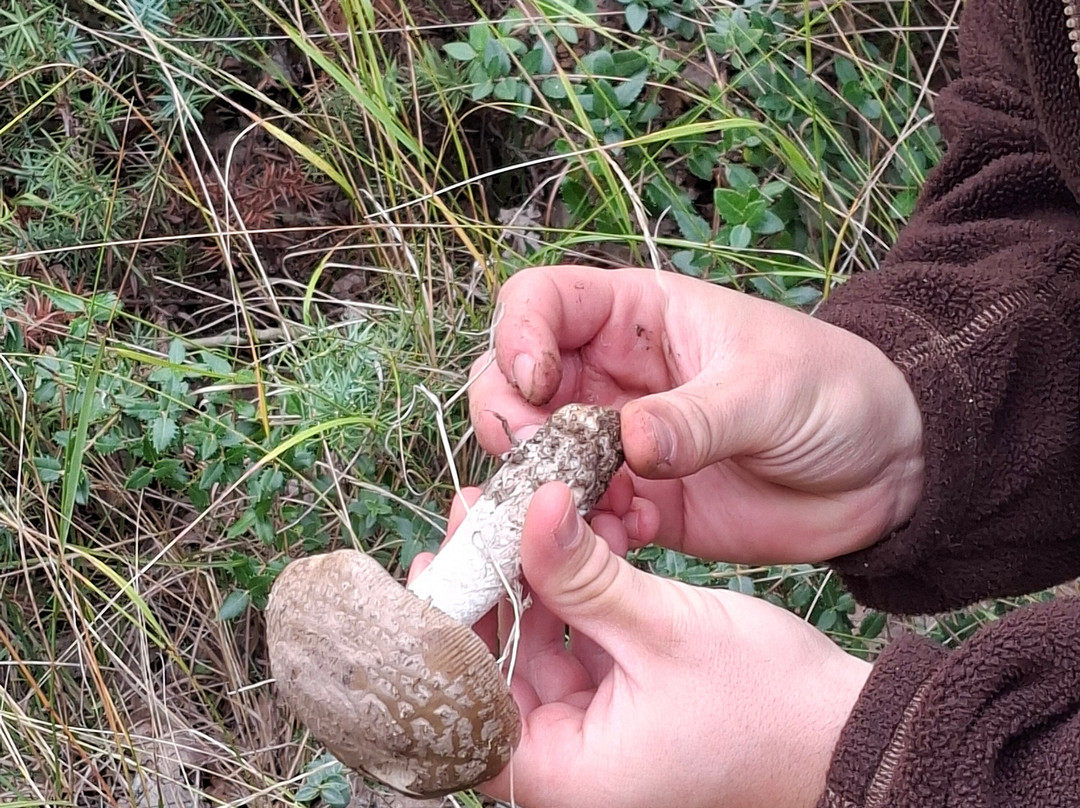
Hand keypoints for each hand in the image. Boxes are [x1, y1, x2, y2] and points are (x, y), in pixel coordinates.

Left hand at [412, 482, 870, 807]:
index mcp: (566, 774)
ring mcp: (594, 731)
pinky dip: (570, 597)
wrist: (848, 732)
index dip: (442, 632)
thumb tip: (527, 508)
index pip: (465, 707)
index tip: (437, 562)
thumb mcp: (664, 630)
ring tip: (518, 512)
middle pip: (494, 669)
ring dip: (530, 583)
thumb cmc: (768, 707)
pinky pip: (573, 645)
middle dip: (488, 589)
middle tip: (478, 516)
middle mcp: (570, 761)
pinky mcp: (619, 702)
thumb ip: (584, 575)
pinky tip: (568, 541)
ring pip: (532, 650)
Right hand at [468, 266, 924, 561]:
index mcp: (638, 316)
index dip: (518, 336)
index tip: (536, 384)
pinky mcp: (637, 500)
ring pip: (534, 457)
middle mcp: (613, 374)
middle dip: (510, 420)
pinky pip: (580, 515)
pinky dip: (582, 531)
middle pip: (512, 382)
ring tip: (588, 511)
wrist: (885, 469)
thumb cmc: (836, 392)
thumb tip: (627, 441)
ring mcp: (618, 441)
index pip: (540, 302)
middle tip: (542, 458)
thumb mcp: (769, 390)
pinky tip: (627, 537)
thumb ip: (697, 417)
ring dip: (540, 487)